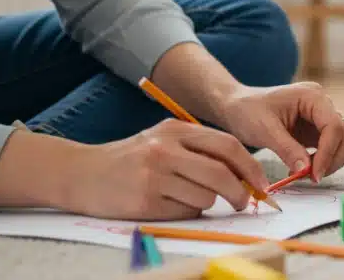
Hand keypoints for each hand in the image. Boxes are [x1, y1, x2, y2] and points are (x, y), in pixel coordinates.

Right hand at [59, 118, 270, 219]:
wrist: (81, 172)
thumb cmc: (131, 158)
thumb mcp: (163, 140)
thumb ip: (199, 150)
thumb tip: (243, 174)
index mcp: (176, 129)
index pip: (228, 146)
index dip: (251, 167)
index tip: (262, 183)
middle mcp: (166, 149)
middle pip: (221, 174)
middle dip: (240, 192)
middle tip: (244, 202)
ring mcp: (155, 175)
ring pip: (205, 197)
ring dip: (207, 204)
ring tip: (186, 197)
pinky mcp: (145, 200)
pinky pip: (185, 213)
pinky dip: (186, 213)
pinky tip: (168, 204)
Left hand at [218, 82, 343, 182]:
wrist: (235, 106)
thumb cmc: (246, 111)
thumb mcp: (265, 130)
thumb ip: (288, 149)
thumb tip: (307, 170)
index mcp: (313, 96)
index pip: (334, 126)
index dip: (328, 153)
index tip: (314, 175)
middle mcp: (322, 104)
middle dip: (332, 159)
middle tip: (310, 177)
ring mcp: (321, 117)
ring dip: (330, 162)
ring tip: (304, 173)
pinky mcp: (316, 131)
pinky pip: (331, 149)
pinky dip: (323, 162)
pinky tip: (302, 168)